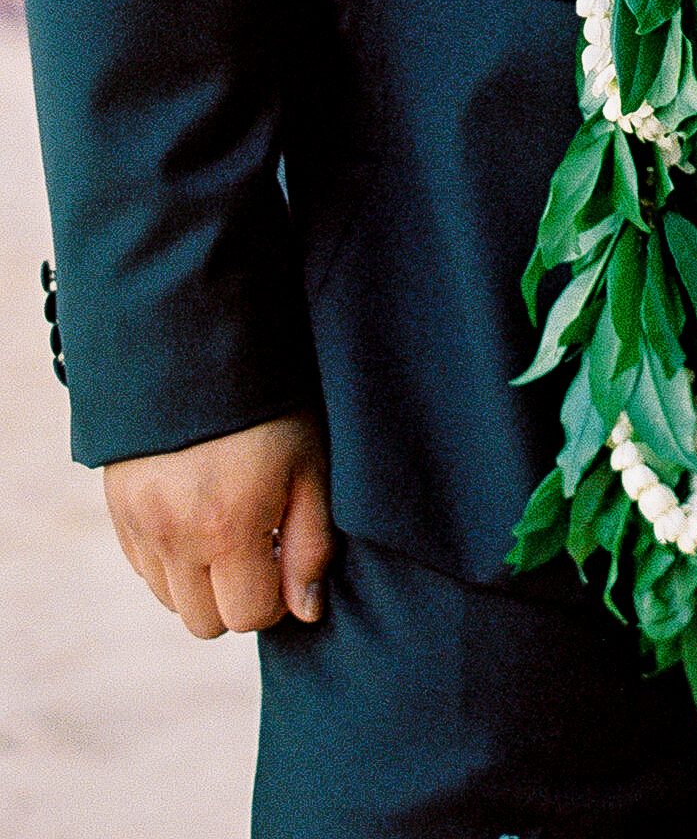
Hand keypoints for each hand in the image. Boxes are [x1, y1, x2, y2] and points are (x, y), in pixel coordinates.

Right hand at [103, 412, 333, 635]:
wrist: (199, 342)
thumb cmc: (272, 402)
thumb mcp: (311, 463)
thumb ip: (312, 544)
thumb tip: (305, 610)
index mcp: (227, 526)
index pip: (250, 616)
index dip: (280, 596)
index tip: (289, 556)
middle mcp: (173, 536)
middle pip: (205, 622)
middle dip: (239, 596)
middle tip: (262, 544)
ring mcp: (138, 525)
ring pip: (171, 601)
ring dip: (203, 582)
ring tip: (230, 526)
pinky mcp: (116, 510)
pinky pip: (144, 569)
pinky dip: (173, 559)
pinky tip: (199, 513)